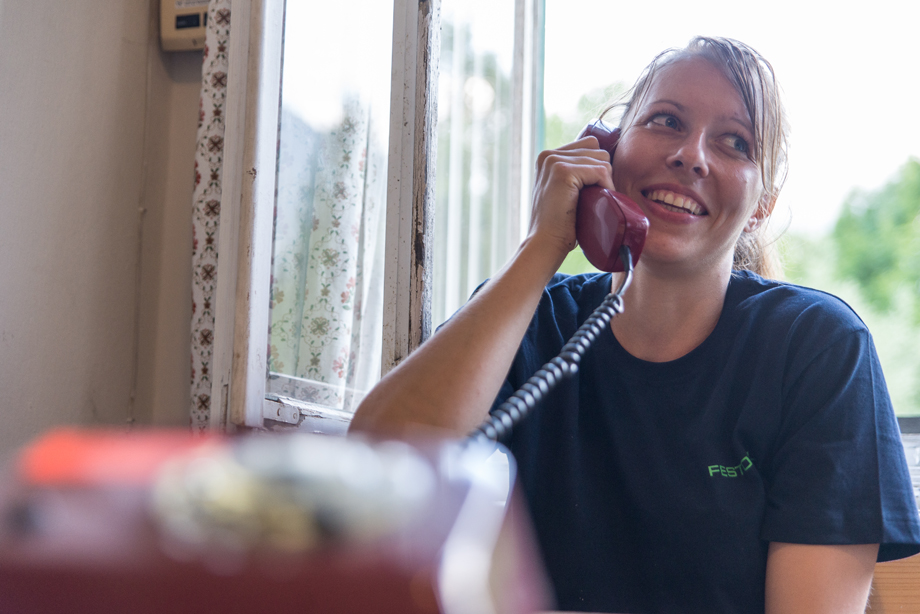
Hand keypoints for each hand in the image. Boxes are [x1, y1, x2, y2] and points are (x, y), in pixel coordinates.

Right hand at [527, 136, 616, 267]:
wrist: (546, 243)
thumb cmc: (561, 224)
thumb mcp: (566, 190)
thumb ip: (578, 171)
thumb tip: (607, 159)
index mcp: (548, 157)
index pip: (590, 144)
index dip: (597, 167)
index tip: (590, 190)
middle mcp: (549, 155)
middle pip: (598, 150)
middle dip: (602, 175)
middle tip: (590, 199)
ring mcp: (554, 161)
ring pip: (602, 159)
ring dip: (604, 183)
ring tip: (590, 202)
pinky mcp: (563, 171)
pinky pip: (601, 171)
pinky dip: (605, 188)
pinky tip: (594, 204)